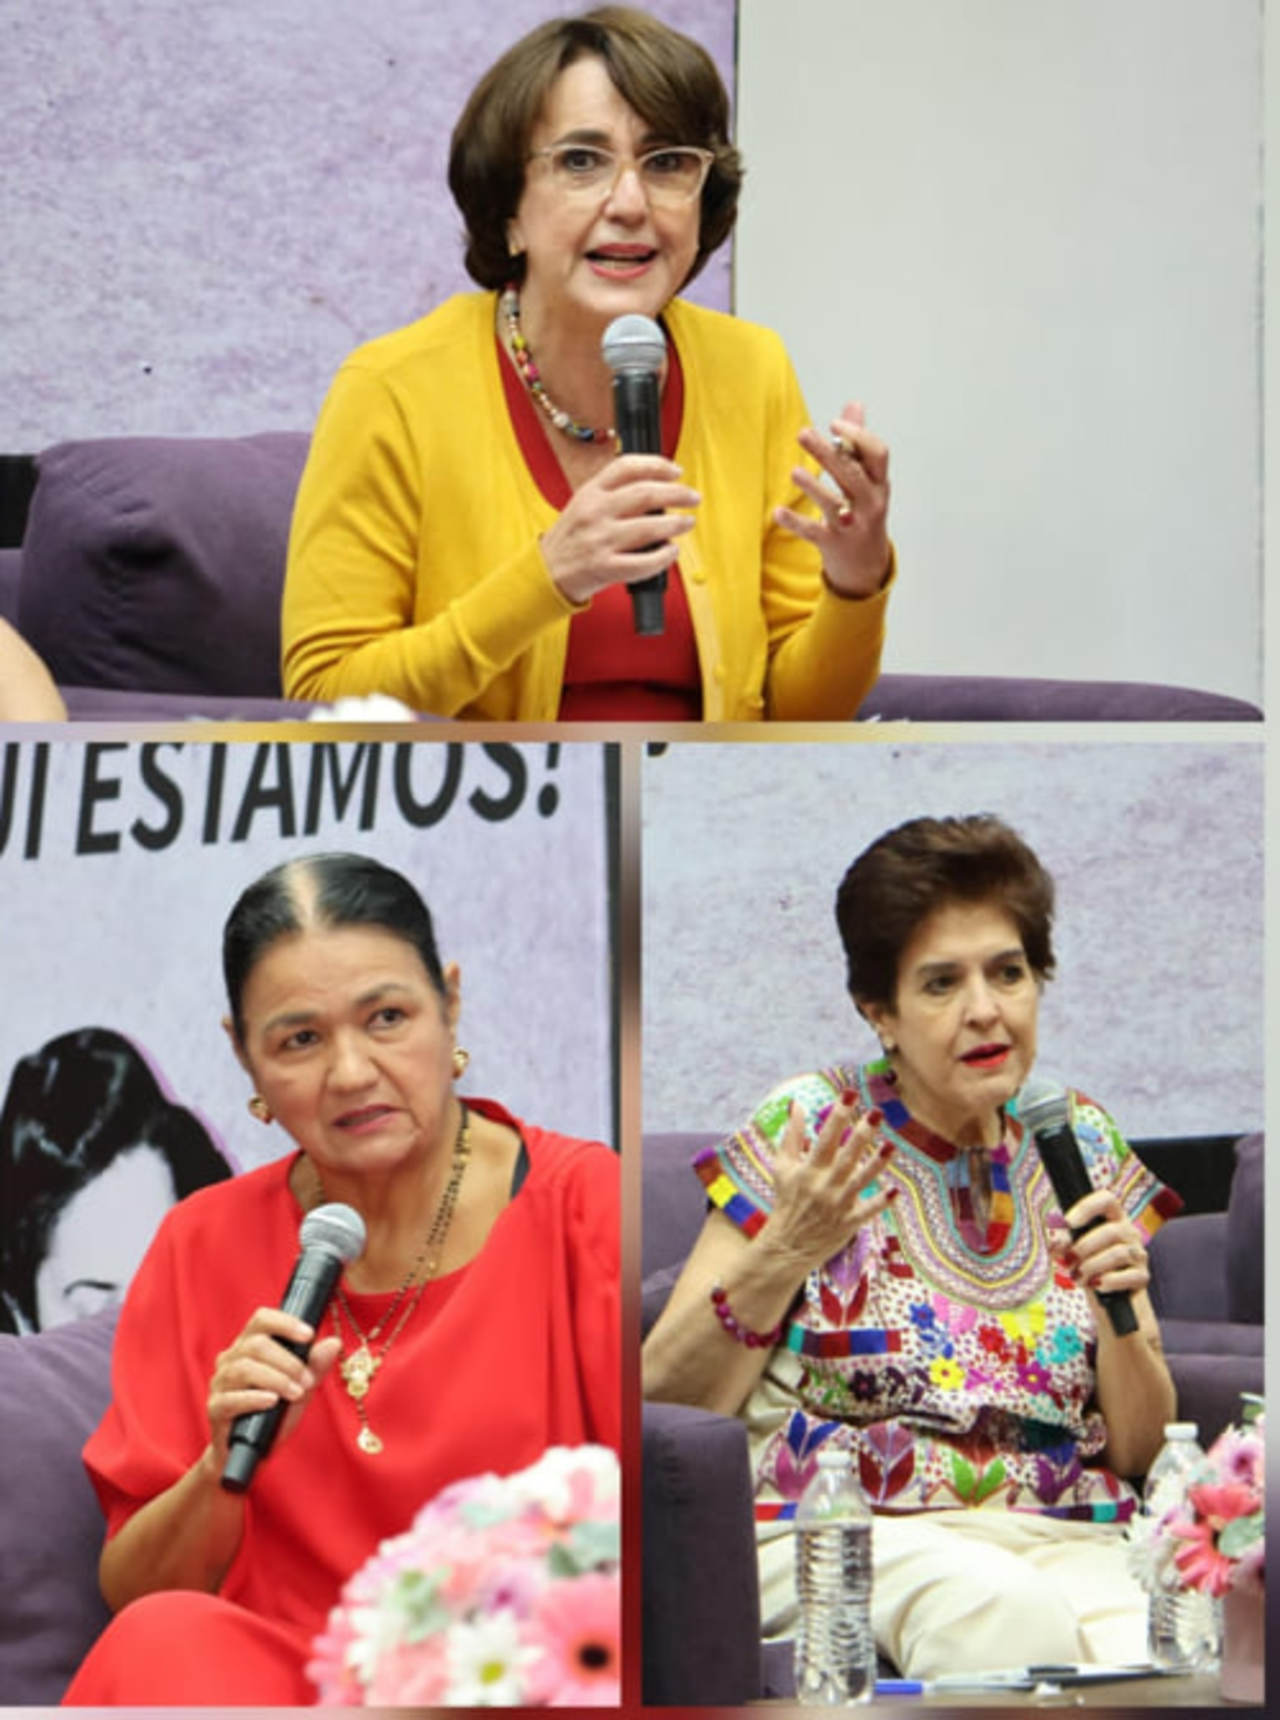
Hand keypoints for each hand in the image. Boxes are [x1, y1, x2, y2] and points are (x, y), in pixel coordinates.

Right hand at [204, 1307, 342, 1472]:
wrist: (251, 1452)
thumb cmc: (274, 1414)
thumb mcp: (301, 1388)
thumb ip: (315, 1366)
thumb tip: (334, 1343)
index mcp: (249, 1346)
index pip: (261, 1319)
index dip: (285, 1322)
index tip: (309, 1335)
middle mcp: (231, 1359)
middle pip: (255, 1344)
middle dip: (287, 1361)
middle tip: (307, 1380)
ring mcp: (220, 1383)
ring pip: (243, 1368)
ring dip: (276, 1379)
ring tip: (296, 1392)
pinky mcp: (215, 1409)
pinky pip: (230, 1398)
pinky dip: (254, 1398)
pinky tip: (272, 1402)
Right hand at [540, 454, 700, 603]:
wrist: (547, 571)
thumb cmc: (571, 538)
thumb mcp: (584, 503)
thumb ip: (613, 492)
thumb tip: (658, 486)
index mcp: (590, 492)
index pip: (627, 467)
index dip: (657, 465)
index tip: (676, 471)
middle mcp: (595, 513)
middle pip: (645, 494)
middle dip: (677, 493)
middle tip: (692, 497)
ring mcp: (600, 541)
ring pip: (649, 527)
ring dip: (676, 524)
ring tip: (687, 522)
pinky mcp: (605, 568)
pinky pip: (644, 563)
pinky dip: (664, 556)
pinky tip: (671, 551)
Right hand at [759, 1094, 897, 1277]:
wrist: (787, 1245)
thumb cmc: (786, 1200)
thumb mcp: (782, 1167)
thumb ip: (791, 1135)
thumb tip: (797, 1104)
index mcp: (808, 1170)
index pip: (825, 1138)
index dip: (838, 1115)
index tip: (850, 1093)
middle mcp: (824, 1185)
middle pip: (846, 1156)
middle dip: (861, 1134)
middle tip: (876, 1112)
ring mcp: (837, 1205)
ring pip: (860, 1181)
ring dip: (876, 1164)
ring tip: (891, 1146)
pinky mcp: (848, 1223)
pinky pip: (867, 1211)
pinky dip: (880, 1202)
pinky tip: (895, 1191)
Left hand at [774, 401, 890, 597]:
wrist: (866, 565)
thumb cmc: (863, 510)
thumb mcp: (867, 480)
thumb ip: (857, 444)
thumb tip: (854, 404)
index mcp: (880, 483)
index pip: (878, 455)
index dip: (858, 437)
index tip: (834, 423)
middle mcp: (870, 504)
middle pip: (852, 476)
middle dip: (828, 454)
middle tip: (802, 433)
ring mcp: (853, 526)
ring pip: (834, 506)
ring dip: (813, 488)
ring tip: (794, 472)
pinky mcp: (833, 544)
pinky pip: (813, 533)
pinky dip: (795, 523)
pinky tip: (776, 512)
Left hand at [1048, 1190, 1149, 1299]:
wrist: (1106, 1302)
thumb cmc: (1088, 1269)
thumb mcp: (1072, 1253)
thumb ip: (1063, 1245)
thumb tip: (1056, 1242)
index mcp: (1112, 1219)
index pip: (1107, 1199)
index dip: (1086, 1207)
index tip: (1067, 1223)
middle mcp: (1129, 1232)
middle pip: (1111, 1231)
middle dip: (1083, 1247)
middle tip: (1068, 1262)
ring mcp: (1139, 1254)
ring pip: (1118, 1254)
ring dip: (1092, 1266)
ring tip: (1078, 1277)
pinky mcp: (1143, 1277)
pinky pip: (1128, 1276)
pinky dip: (1108, 1282)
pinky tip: (1097, 1286)